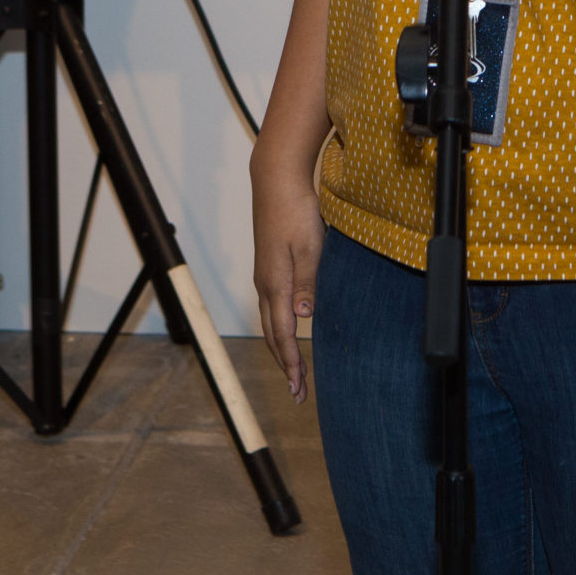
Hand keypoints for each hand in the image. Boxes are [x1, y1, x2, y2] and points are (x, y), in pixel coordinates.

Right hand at [251, 159, 324, 402]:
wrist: (277, 181)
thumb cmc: (297, 211)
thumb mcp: (310, 246)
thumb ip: (308, 283)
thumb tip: (303, 319)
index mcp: (275, 284)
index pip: (282, 334)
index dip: (291, 363)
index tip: (299, 389)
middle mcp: (266, 284)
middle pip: (272, 334)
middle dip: (285, 365)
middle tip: (297, 392)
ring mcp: (265, 276)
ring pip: (270, 322)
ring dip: (282, 349)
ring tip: (293, 371)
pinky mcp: (269, 267)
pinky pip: (272, 307)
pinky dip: (279, 328)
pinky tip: (288, 332)